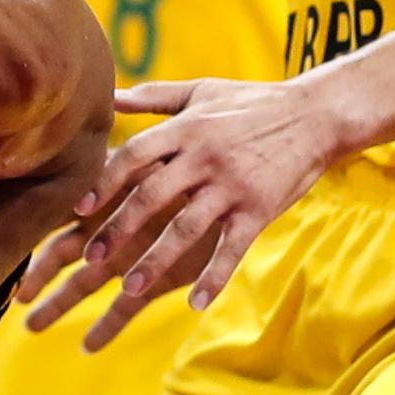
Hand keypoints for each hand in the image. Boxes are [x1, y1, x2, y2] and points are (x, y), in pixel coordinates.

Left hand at [20, 76, 344, 349]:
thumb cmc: (251, 103)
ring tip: (129, 288)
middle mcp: (204, 157)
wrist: (315, 115)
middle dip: (118, 228)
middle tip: (90, 259)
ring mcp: (232, 185)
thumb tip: (108, 95)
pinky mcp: (259, 209)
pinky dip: (214, 277)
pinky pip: (232, 249)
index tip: (79, 210)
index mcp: (185, 129)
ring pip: (186, 228)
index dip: (104, 183)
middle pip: (151, 196)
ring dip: (155, 260)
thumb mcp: (200, 91)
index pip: (133, 156)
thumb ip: (153, 97)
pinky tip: (195, 304)